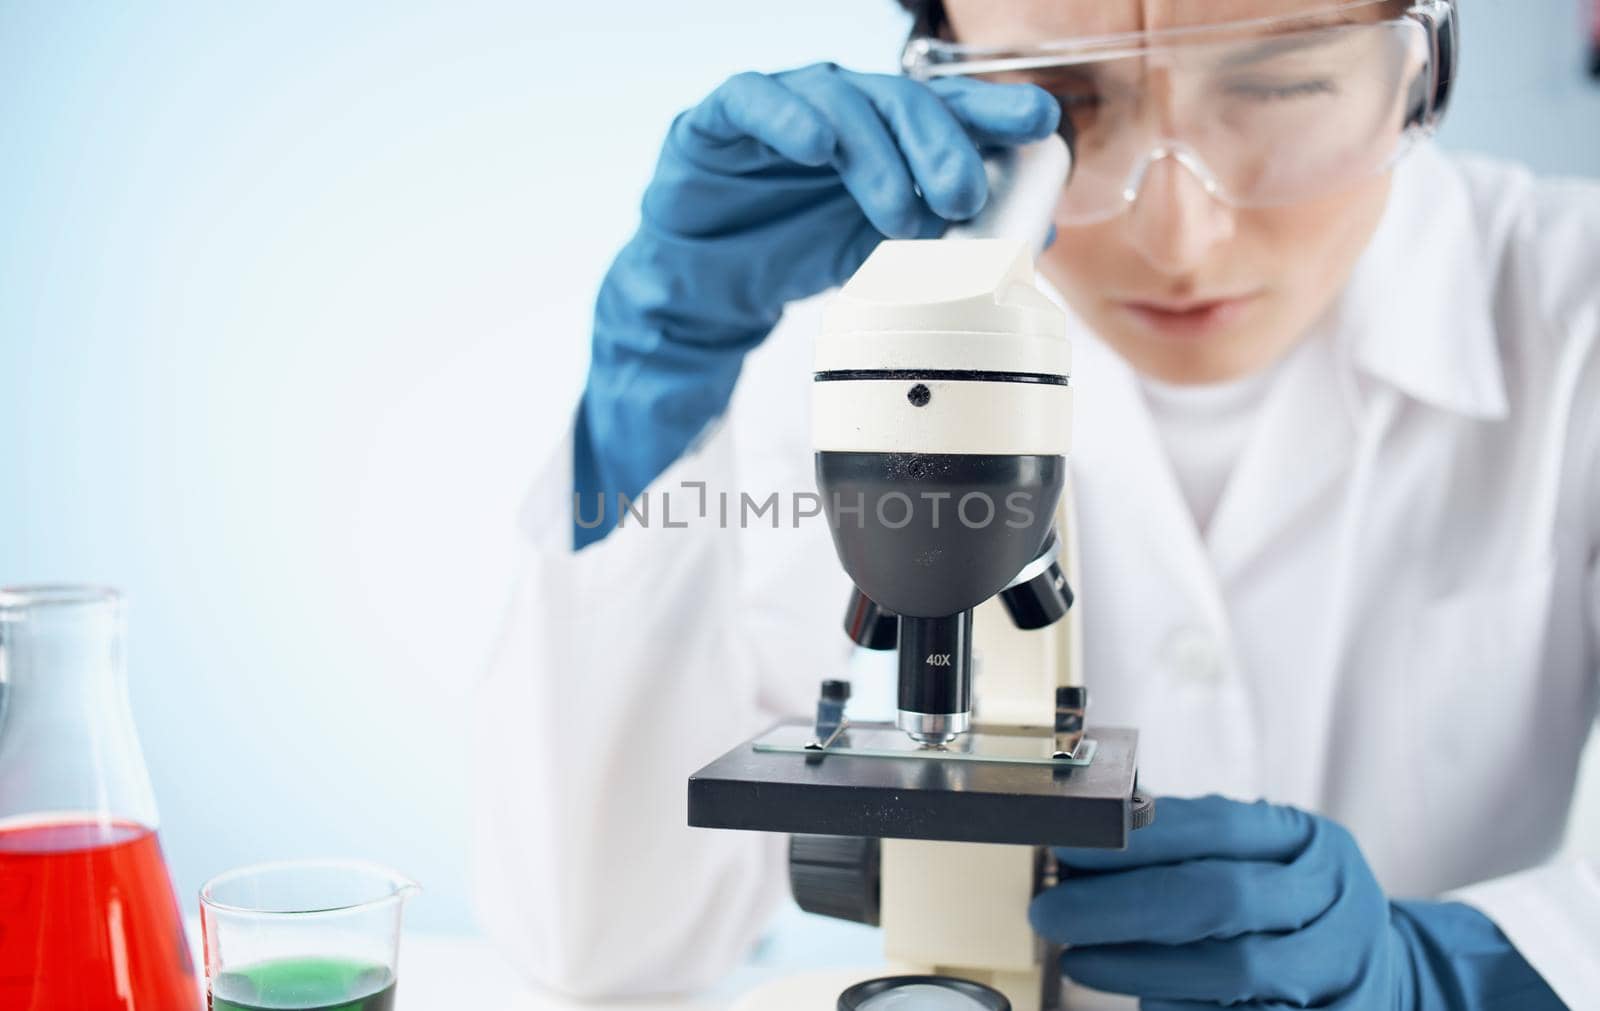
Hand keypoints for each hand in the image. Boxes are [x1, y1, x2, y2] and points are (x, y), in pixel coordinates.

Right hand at [574, 65, 1059, 546]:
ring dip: (877, 154)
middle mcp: (839, 109)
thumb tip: (1030, 242)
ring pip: (840, 101)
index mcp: (885, 134)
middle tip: (964, 196)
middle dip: (942, 145)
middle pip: (902, 101)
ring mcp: (781, 109)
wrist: (710, 289)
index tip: (1039, 125)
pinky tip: (815, 146)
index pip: (948, 110)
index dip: (993, 112)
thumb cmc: (797, 251)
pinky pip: (753, 101)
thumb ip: (948, 239)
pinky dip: (787, 118)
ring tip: (897, 211)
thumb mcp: (885, 253)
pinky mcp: (719, 122)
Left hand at [1029, 795, 1562, 1009]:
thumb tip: (1081, 838)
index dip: (1134, 838)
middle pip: (1221, 897)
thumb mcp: (1257, 856)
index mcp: (1306, 839)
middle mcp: (1331, 895)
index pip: (1215, 827)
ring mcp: (1337, 963)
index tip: (1064, 846)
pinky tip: (1133, 998)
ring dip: (1142, 966)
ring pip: (1235, 967)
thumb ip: (1183, 845)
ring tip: (1079, 960)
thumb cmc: (1287, 903)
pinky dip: (1182, 1006)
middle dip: (1122, 905)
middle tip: (1049, 912)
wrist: (1376, 970)